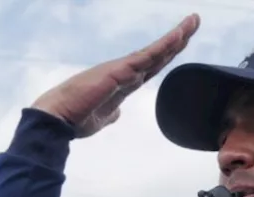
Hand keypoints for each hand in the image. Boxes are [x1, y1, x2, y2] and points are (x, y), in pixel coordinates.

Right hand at [31, 14, 200, 137]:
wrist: (59, 119)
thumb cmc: (76, 118)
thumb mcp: (102, 118)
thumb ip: (113, 112)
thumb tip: (119, 112)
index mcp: (124, 82)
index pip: (152, 65)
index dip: (169, 53)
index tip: (183, 40)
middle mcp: (126, 71)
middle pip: (159, 54)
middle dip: (178, 38)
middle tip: (194, 20)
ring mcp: (124, 70)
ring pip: (157, 51)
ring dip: (176, 36)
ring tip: (193, 21)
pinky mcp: (120, 72)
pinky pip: (148, 57)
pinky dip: (164, 46)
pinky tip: (178, 36)